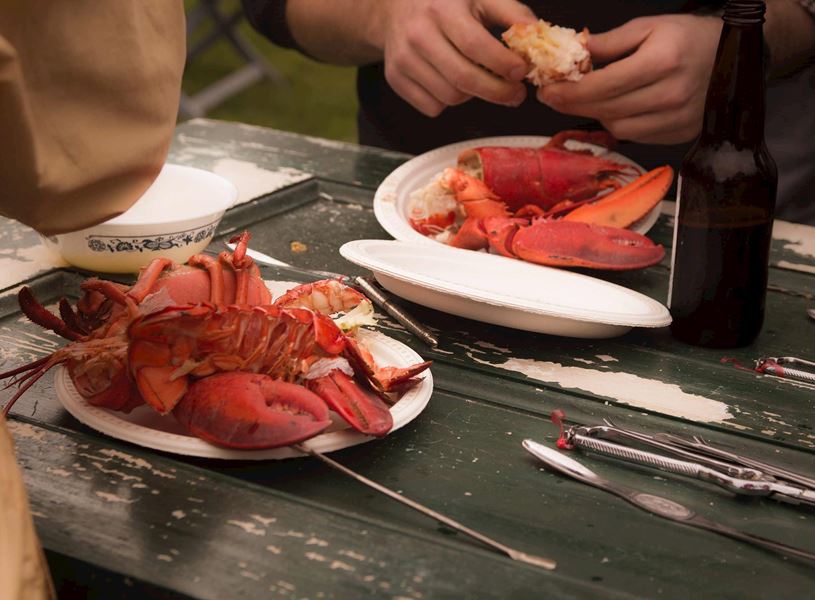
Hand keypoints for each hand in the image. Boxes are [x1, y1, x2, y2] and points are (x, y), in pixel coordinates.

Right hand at [381, 0, 535, 115]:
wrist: (396, 7)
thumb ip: (510, 13)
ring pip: (450, 97)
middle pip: (463, 79)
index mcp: (442, 10)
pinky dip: (449, 102)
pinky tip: (453, 83)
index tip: (521, 72)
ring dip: (473, 96)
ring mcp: (403, 59)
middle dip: (497, 92)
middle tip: (515, 94)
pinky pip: (432, 107)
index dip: (502, 64)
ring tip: (481, 80)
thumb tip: (538, 35)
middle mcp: (418, 35)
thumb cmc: (446, 2)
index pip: (475, 45)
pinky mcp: (395, 78)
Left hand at [537, 15, 722, 143]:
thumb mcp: (649, 27)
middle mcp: (671, 94)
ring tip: (586, 100)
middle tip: (554, 96)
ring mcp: (678, 118)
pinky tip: (615, 109)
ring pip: (619, 128)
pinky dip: (619, 124)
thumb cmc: (689, 37)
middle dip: (574, 105)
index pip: (603, 85)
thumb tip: (572, 53)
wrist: (737, 55)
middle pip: (607, 110)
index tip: (548, 90)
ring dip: (596, 115)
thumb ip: (609, 43)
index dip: (570, 91)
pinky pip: (637, 136)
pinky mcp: (681, 134)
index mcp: (662, 61)